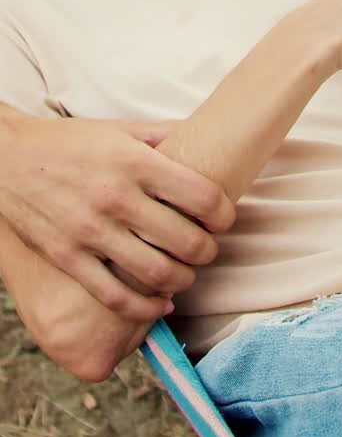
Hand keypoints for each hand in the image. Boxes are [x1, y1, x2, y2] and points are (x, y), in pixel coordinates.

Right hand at [0, 112, 235, 321]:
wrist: (7, 158)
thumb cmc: (70, 142)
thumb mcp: (119, 129)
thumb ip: (162, 135)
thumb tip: (205, 135)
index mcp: (134, 162)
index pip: (202, 196)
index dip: (224, 213)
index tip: (224, 218)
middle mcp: (115, 197)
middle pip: (185, 240)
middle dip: (208, 250)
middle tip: (209, 248)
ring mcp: (90, 231)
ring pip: (156, 272)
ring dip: (183, 280)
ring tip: (188, 274)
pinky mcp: (69, 258)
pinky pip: (115, 295)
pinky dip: (145, 307)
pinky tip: (160, 303)